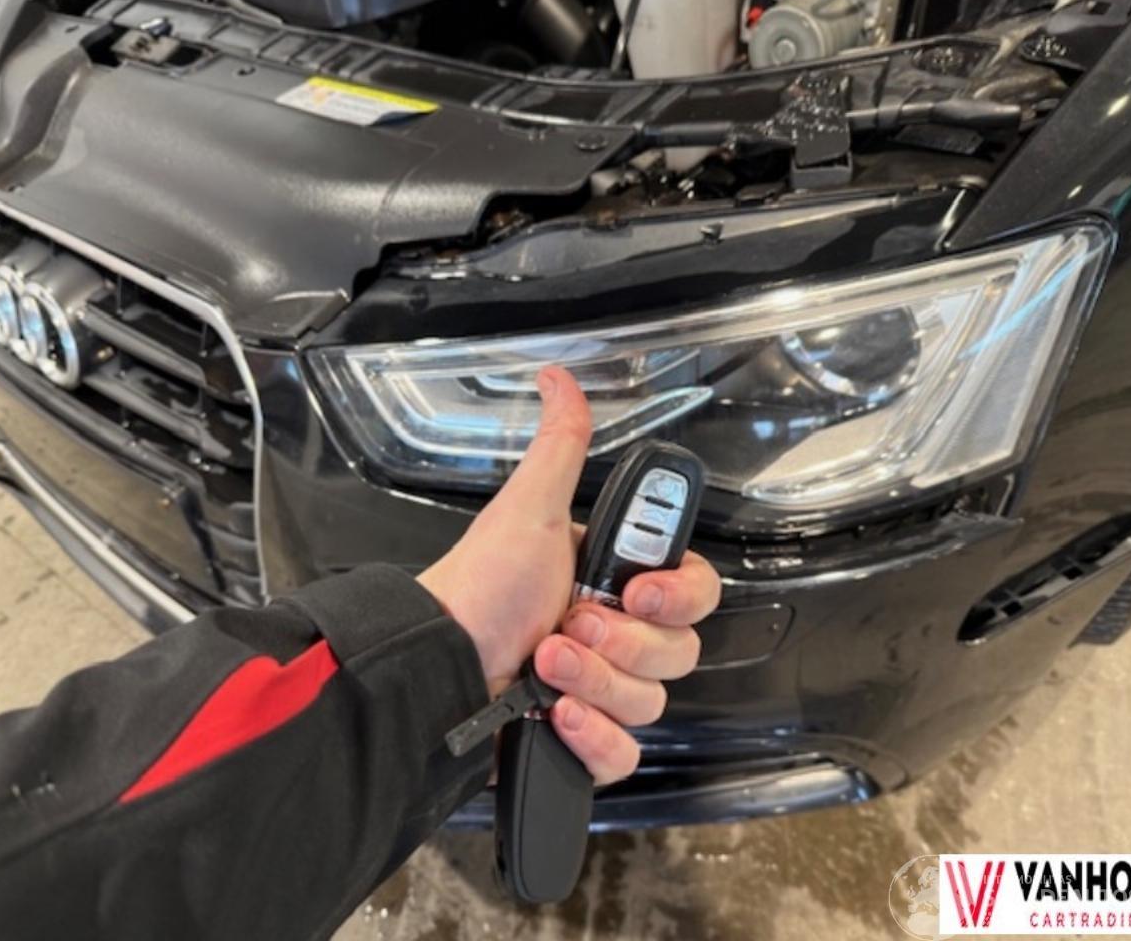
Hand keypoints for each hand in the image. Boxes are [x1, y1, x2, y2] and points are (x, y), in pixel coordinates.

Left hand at [417, 366, 720, 784]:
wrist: (433, 665)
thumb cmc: (479, 586)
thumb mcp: (527, 510)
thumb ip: (561, 447)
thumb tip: (559, 376)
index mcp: (616, 581)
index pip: (697, 592)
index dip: (678, 595)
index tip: (636, 591)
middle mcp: (615, 636)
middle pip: (679, 653)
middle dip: (621, 643)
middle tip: (568, 624)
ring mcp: (601, 692)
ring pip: (651, 703)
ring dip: (595, 683)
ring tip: (543, 666)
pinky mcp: (582, 742)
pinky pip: (624, 753)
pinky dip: (592, 738)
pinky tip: (554, 716)